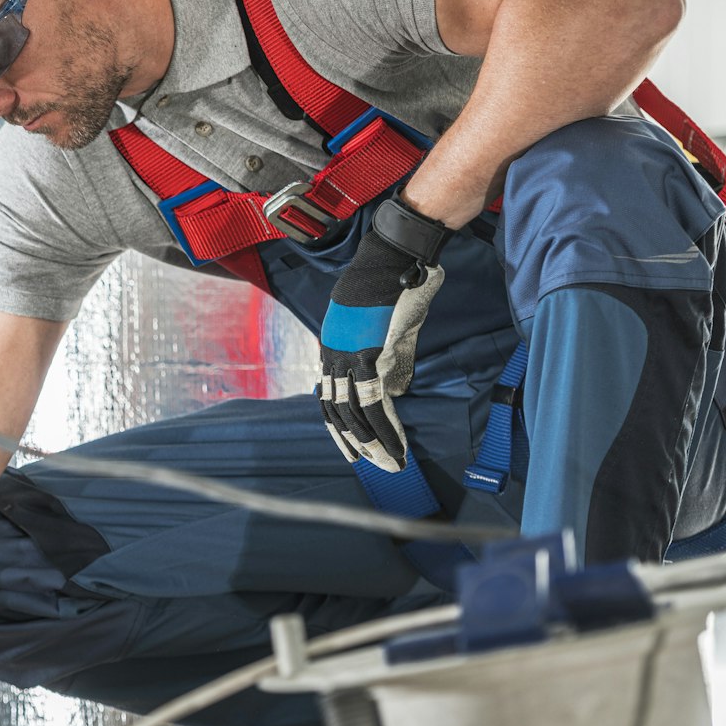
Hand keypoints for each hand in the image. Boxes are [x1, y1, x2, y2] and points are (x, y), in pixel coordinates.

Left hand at [318, 196, 451, 470]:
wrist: (391, 258)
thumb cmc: (391, 288)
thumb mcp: (386, 329)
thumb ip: (389, 361)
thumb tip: (395, 392)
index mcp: (333, 350)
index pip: (330, 398)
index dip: (341, 425)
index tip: (352, 448)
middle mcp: (333, 357)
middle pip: (337, 412)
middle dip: (355, 443)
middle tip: (372, 466)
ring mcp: (348, 357)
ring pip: (355, 413)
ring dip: (373, 444)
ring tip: (390, 465)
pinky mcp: (369, 356)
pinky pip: (376, 402)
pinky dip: (387, 429)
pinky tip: (396, 446)